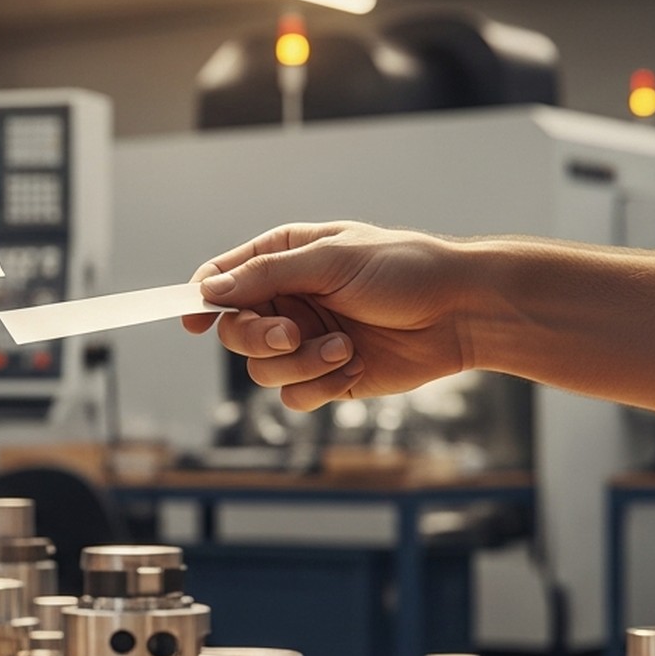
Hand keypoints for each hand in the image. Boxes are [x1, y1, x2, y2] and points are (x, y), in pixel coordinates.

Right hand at [181, 222, 470, 409]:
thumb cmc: (403, 270)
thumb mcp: (331, 259)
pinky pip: (293, 396)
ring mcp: (306, 342)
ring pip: (262, 369)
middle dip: (257, 338)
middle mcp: (290, 302)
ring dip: (300, 364)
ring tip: (343, 348)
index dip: (202, 300)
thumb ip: (267, 274)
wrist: (460, 312)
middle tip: (290, 335)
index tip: (194, 320)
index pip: (223, 279)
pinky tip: (354, 365)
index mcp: (285, 260)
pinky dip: (319, 385)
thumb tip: (210, 289)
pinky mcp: (327, 377)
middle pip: (235, 331)